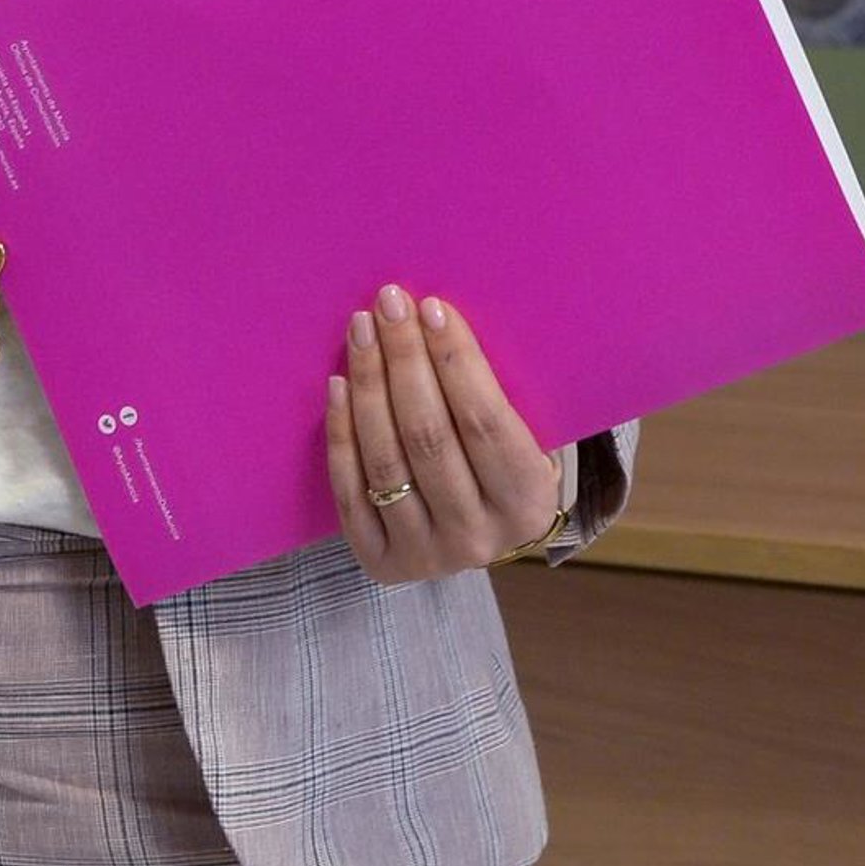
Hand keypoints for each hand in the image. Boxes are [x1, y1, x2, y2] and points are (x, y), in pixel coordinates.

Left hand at [325, 287, 560, 583]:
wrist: (480, 533)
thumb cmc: (500, 462)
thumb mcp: (524, 433)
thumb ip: (494, 391)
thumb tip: (438, 316)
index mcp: (527, 502)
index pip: (485, 423)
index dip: (455, 361)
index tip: (431, 307)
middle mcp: (478, 537)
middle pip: (429, 436)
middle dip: (404, 359)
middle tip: (387, 303)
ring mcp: (427, 555)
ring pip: (385, 460)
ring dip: (369, 385)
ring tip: (361, 329)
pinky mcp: (381, 562)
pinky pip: (351, 491)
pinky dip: (341, 433)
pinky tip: (337, 384)